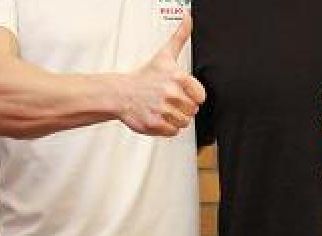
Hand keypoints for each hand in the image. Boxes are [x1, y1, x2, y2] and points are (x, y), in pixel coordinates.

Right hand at [119, 14, 205, 135]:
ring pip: (184, 123)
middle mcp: (171, 94)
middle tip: (169, 101)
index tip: (181, 92)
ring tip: (163, 109)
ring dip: (175, 118)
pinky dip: (167, 127)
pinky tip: (158, 116)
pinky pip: (173, 132)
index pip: (200, 96)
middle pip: (192, 111)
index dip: (192, 96)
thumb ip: (180, 36)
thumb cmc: (144, 77)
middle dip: (183, 108)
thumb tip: (188, 17)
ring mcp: (162, 110)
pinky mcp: (155, 124)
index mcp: (177, 77)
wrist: (121, 93)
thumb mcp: (165, 55)